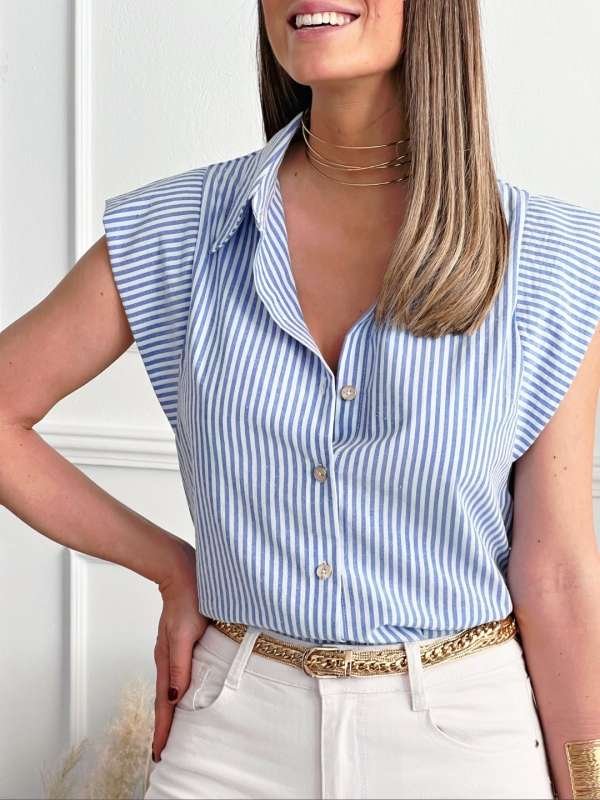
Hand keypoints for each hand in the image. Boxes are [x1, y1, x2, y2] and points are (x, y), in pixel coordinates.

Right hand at [151, 549, 208, 761]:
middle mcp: (167, 658)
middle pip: (163, 700)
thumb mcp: (185, 633)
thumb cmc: (190, 598)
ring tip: (171, 730)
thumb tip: (174, 696)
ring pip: (169, 687)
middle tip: (162, 752)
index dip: (163, 730)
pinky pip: (176, 674)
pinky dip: (176, 691)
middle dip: (163, 727)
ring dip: (169, 711)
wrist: (183, 571)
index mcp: (167, 660)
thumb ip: (180, 663)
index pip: (163, 703)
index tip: (159, 754)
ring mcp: (171, 650)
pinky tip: (182, 694)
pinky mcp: (179, 642)